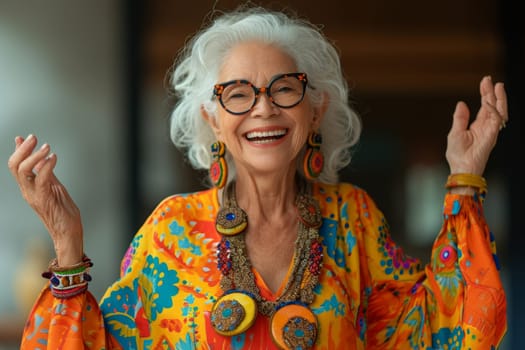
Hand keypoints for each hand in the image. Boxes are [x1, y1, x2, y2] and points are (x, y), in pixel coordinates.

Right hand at [7, 134, 83, 265]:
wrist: (68, 231)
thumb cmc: (63, 211)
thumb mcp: (53, 186)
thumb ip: (46, 173)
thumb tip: (40, 158)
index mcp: (28, 187)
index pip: (16, 166)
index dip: (18, 151)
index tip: (23, 137)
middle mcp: (27, 191)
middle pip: (15, 166)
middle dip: (23, 149)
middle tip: (33, 137)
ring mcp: (34, 196)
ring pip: (23, 171)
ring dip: (34, 156)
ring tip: (46, 146)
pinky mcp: (45, 199)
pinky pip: (41, 180)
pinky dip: (46, 166)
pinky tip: (53, 158)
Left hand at [446, 76, 507, 175]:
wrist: (461, 167)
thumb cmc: (457, 154)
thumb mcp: (455, 132)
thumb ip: (460, 117)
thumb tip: (462, 103)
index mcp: (477, 125)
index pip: (484, 106)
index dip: (485, 94)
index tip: (485, 81)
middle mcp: (486, 126)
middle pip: (492, 105)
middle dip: (491, 92)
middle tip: (489, 79)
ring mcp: (491, 130)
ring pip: (499, 110)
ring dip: (499, 98)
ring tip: (498, 86)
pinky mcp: (492, 135)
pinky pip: (497, 119)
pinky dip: (494, 109)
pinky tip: (490, 100)